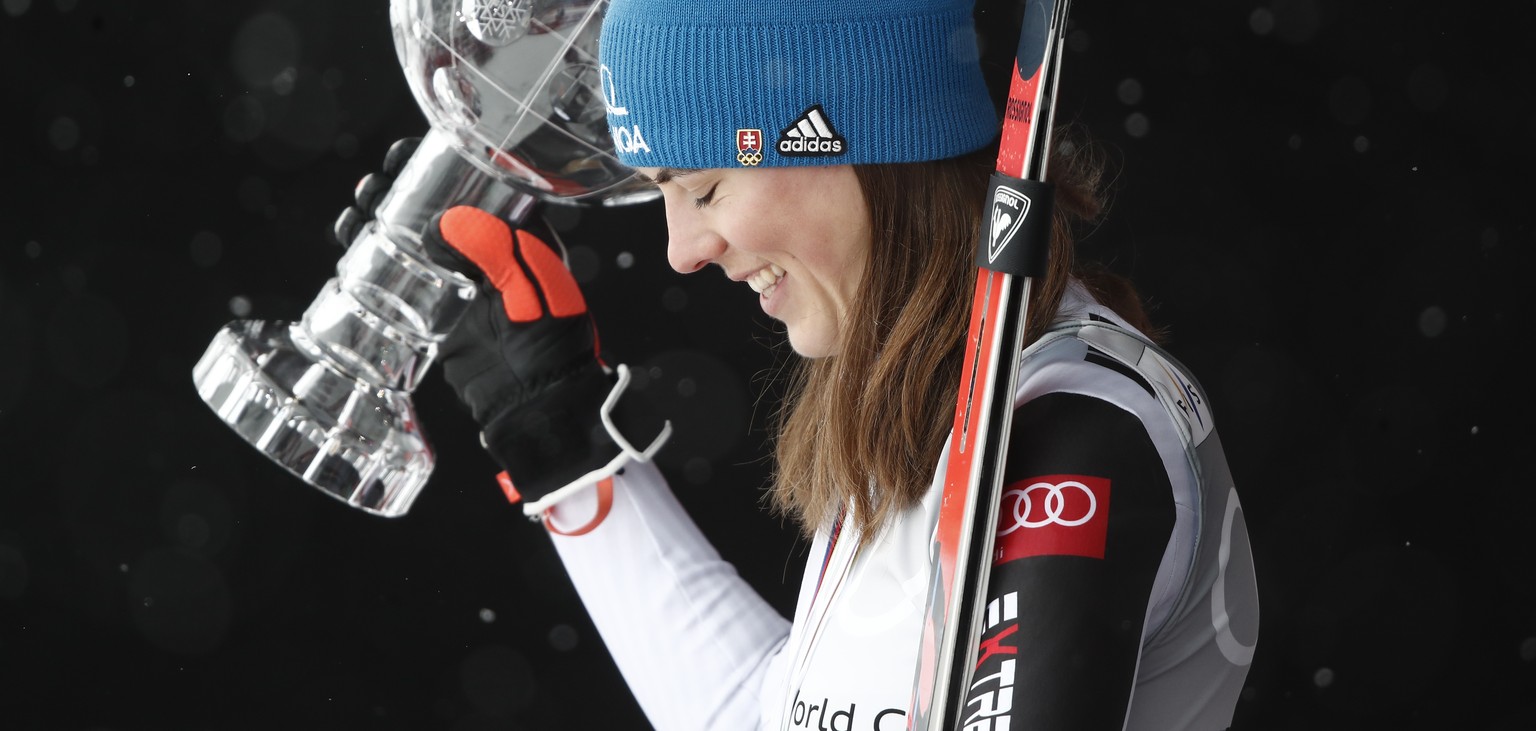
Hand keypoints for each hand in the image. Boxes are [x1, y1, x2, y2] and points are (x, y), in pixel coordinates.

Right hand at [333, 139, 668, 516]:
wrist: (537, 403)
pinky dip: (371, 253)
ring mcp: (458, 277)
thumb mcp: (531, 289)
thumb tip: (444, 219)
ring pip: (411, 235)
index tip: (409, 154)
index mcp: (520, 235)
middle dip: (400, 188)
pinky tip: (351, 239)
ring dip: (379, 216)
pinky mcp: (435, 306)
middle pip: (435, 204)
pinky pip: (400, 272)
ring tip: (358, 207)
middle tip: (375, 184)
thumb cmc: (549, 344)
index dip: (441, 164)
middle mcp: (486, 250)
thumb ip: (495, 252)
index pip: (477, 183)